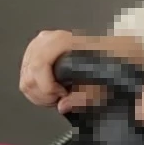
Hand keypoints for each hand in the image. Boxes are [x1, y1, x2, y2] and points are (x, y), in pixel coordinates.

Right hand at [19, 29, 143, 113]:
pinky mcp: (38, 50)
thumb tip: (62, 106)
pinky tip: (51, 91)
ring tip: (57, 96)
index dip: (46, 87)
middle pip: (29, 72)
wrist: (118, 48)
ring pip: (26, 74)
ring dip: (37, 92)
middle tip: (61, 99)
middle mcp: (49, 38)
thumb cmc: (114, 61)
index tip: (62, 96)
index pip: (39, 64)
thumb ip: (85, 96)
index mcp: (65, 41)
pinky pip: (26, 72)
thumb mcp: (107, 82)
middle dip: (42, 93)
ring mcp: (41, 43)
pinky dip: (35, 87)